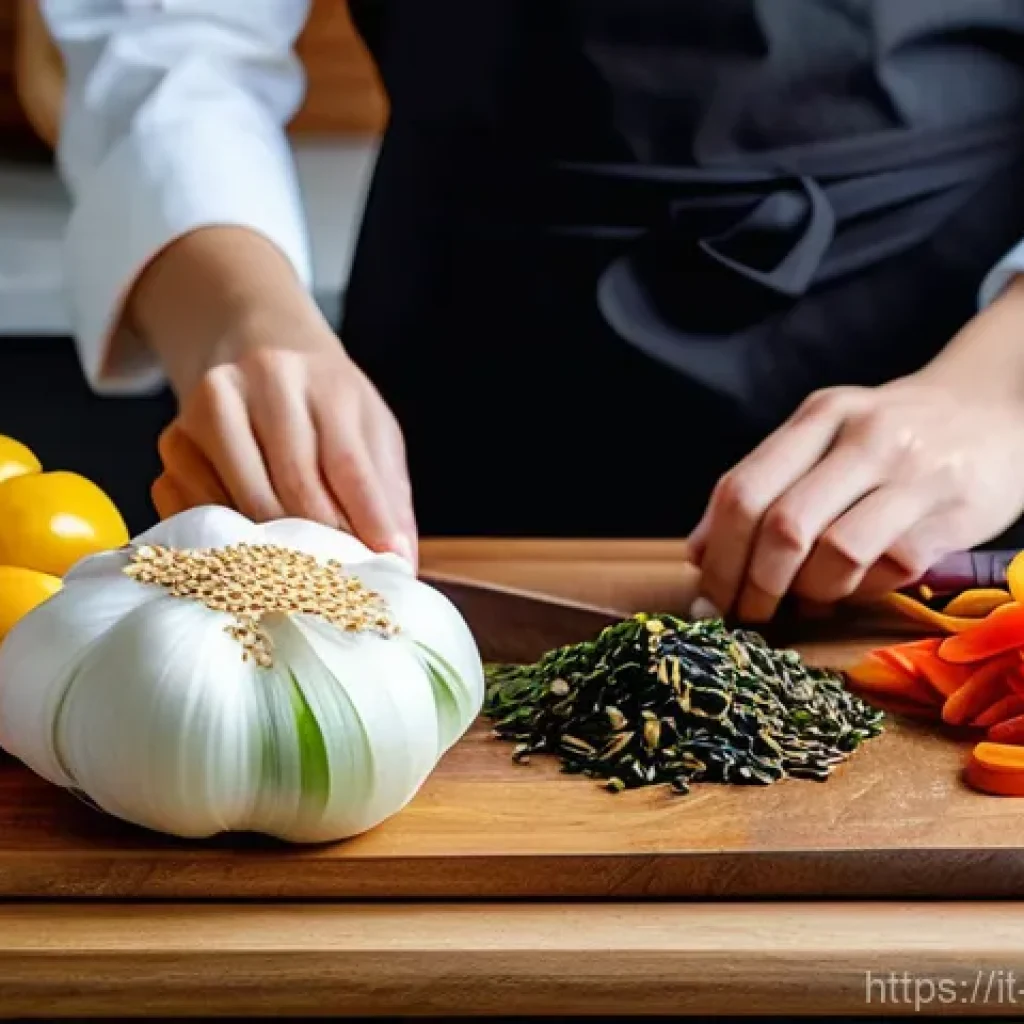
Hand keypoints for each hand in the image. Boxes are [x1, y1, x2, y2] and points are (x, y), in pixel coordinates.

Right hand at [151, 310, 417, 567]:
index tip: (387, 563)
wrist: (260, 347)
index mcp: (324, 381)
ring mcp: (209, 409)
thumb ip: (386, 492)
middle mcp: (262, 384)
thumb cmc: (326, 404)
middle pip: (294, 483)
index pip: (347, 463)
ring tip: (302, 578)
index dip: (369, 520)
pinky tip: (250, 557)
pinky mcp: (174, 440)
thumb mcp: (370, 430)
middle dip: (324, 542)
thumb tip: (399, 562)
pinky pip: (196, 509)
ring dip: (276, 548)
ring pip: (243, 502)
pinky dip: (227, 542)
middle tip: (343, 582)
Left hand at [690, 373, 1023, 621]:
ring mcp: (913, 472)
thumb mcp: (824, 438)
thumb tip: (699, 551)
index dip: (717, 555)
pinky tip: (854, 588)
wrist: (995, 405)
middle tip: (747, 615)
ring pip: (834, 554)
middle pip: (781, 527)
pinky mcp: (954, 510)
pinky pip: (890, 569)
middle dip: (753, 586)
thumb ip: (764, 484)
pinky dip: (861, 591)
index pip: (742, 490)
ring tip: (805, 601)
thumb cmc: (890, 435)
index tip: (708, 595)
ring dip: (809, 593)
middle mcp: (863, 436)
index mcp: (819, 416)